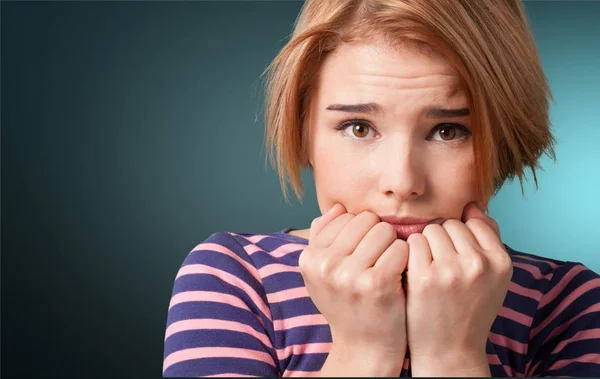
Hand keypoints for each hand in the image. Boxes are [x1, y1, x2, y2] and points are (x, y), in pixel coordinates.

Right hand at [299, 203, 408, 376]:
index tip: (361, 255)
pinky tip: (399, 276)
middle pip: (366, 220)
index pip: (345, 217)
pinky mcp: (375, 284)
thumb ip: (324, 238)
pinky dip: (405, 260)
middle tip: (378, 261)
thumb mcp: (324, 273)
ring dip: (393, 246)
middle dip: (378, 236)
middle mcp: (324, 265)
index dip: (361, 232)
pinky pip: (400, 249)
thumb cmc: (348, 303)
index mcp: (309, 258)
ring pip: (385, 231)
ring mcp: (348, 275)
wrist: (365, 347)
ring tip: (388, 268)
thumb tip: (338, 207)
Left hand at [404, 202, 512, 376]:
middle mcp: (479, 264)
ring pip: (430, 230)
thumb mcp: (492, 277)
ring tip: (428, 270)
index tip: (455, 258)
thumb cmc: (468, 309)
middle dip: (441, 240)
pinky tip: (414, 273)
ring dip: (424, 245)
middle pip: (449, 224)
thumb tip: (472, 205)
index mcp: (501, 262)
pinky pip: (412, 243)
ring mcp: (451, 271)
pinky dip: (409, 254)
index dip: (459, 238)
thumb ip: (488, 239)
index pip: (473, 222)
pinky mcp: (424, 278)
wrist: (450, 351)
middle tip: (440, 268)